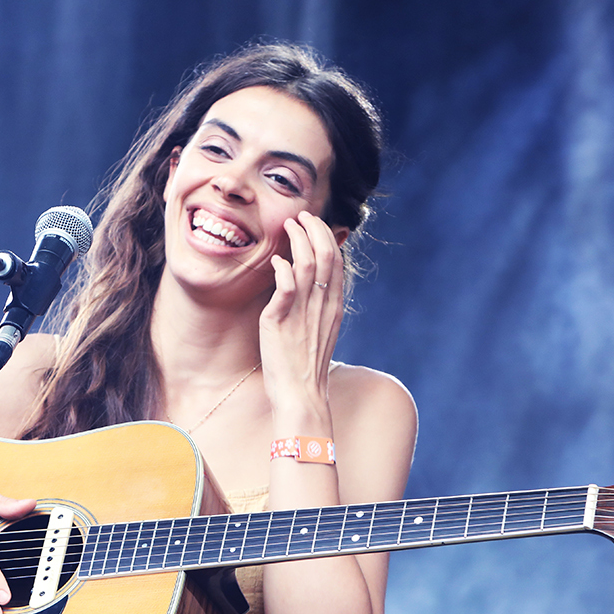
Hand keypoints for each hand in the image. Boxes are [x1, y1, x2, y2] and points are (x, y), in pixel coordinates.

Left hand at [259, 211, 343, 421]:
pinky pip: (285, 288)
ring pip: (307, 265)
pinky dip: (282, 270)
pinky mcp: (282, 322)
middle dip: (314, 230)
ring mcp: (303, 313)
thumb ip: (318, 308)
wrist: (302, 397)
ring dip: (297, 241)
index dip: (326, 237)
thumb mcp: (319, 332)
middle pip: (326, 256)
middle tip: (300, 216)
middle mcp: (322, 306)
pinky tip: (276, 261)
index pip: (337, 262)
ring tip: (287, 226)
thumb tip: (311, 288)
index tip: (314, 223)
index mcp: (334, 308)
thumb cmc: (306, 368)